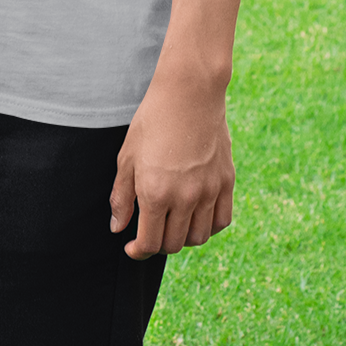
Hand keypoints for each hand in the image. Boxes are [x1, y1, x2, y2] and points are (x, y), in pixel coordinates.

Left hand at [109, 72, 234, 259]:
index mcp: (155, 192)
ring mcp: (209, 191)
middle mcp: (184, 198)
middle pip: (174, 244)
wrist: (189, 93)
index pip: (150, 243)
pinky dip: (208, 226)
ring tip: (172, 223)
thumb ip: (121, 196)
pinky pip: (221, 221)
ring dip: (183, 237)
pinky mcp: (226, 183)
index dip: (139, 251)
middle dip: (158, 244)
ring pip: (198, 237)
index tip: (132, 247)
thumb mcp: (127, 156)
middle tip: (150, 231)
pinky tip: (196, 216)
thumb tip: (118, 228)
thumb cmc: (152, 120)